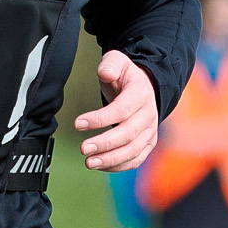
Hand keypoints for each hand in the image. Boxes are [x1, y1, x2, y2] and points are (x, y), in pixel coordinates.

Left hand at [76, 51, 159, 170]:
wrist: (144, 88)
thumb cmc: (125, 76)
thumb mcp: (117, 61)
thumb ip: (110, 64)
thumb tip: (105, 73)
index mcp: (141, 94)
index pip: (122, 110)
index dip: (100, 119)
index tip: (77, 124)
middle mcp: (149, 115)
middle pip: (128, 134)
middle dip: (105, 143)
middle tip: (83, 149)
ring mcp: (150, 131)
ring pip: (133, 150)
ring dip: (110, 159)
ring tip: (89, 162)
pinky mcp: (147, 144)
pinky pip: (135, 159)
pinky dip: (118, 165)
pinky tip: (100, 165)